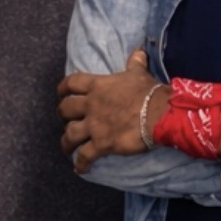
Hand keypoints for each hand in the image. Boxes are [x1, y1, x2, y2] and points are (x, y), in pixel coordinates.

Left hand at [57, 49, 165, 173]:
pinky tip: (80, 169)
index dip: (62, 89)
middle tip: (65, 120)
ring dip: (66, 142)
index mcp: (97, 86)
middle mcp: (91, 105)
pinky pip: (85, 156)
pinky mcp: (101, 144)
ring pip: (69, 134)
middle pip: (65, 109)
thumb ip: (135, 63)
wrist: (159, 113)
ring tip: (67, 147)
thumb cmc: (149, 91)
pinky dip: (81, 164)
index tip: (61, 94)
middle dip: (62, 116)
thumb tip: (139, 51)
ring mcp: (94, 126)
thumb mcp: (140, 73)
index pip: (71, 83)